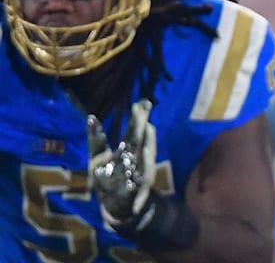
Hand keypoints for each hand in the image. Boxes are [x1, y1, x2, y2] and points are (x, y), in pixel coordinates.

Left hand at [87, 99, 156, 228]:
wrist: (117, 206)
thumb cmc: (107, 179)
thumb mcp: (97, 158)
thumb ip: (96, 140)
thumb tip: (91, 117)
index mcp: (128, 150)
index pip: (134, 130)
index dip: (138, 117)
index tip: (143, 102)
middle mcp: (136, 159)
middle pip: (140, 140)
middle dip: (142, 126)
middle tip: (144, 110)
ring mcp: (138, 174)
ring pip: (145, 158)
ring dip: (148, 144)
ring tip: (149, 129)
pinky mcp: (137, 190)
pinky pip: (142, 181)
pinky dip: (143, 173)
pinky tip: (142, 161)